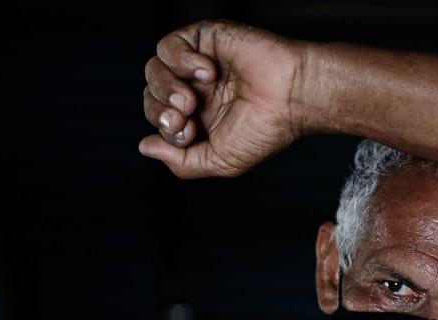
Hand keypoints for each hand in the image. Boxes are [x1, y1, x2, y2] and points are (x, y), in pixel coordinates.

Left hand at [140, 19, 305, 177]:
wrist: (292, 97)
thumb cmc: (265, 129)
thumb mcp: (219, 161)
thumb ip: (180, 162)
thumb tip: (144, 147)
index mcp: (196, 117)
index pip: (157, 119)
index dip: (163, 129)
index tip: (189, 134)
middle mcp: (194, 89)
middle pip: (150, 95)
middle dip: (160, 111)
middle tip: (186, 116)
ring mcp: (197, 63)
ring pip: (153, 69)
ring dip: (166, 88)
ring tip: (192, 99)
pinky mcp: (204, 38)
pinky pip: (168, 45)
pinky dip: (180, 61)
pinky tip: (208, 72)